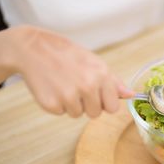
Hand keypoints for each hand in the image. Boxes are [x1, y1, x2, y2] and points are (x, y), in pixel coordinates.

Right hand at [8, 25, 133, 117]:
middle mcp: (87, 86)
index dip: (104, 102)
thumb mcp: (93, 61)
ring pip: (78, 115)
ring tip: (63, 84)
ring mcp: (69, 96)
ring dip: (71, 104)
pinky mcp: (51, 104)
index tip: (96, 93)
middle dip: (88, 104)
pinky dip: (56, 104)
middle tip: (76, 86)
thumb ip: (113, 81)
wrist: (33, 49)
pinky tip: (52, 87)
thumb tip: (131, 95)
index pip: (113, 107)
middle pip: (95, 114)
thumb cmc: (66, 54)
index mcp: (101, 75)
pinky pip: (61, 113)